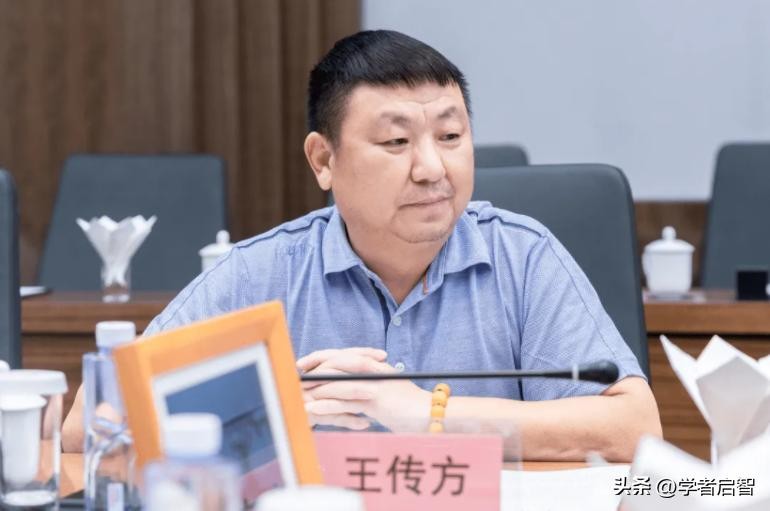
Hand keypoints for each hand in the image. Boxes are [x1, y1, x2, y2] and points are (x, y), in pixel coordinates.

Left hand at [299, 349, 430, 431]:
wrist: (432, 415)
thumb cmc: (409, 409)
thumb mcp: (386, 397)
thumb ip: (368, 393)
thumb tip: (351, 398)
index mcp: (375, 367)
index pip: (344, 355)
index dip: (322, 356)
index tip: (304, 363)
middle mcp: (373, 370)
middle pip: (337, 362)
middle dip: (313, 367)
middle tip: (294, 374)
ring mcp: (373, 384)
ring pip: (337, 381)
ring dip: (314, 389)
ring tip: (296, 394)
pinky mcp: (374, 400)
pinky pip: (345, 401)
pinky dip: (326, 405)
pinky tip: (312, 410)